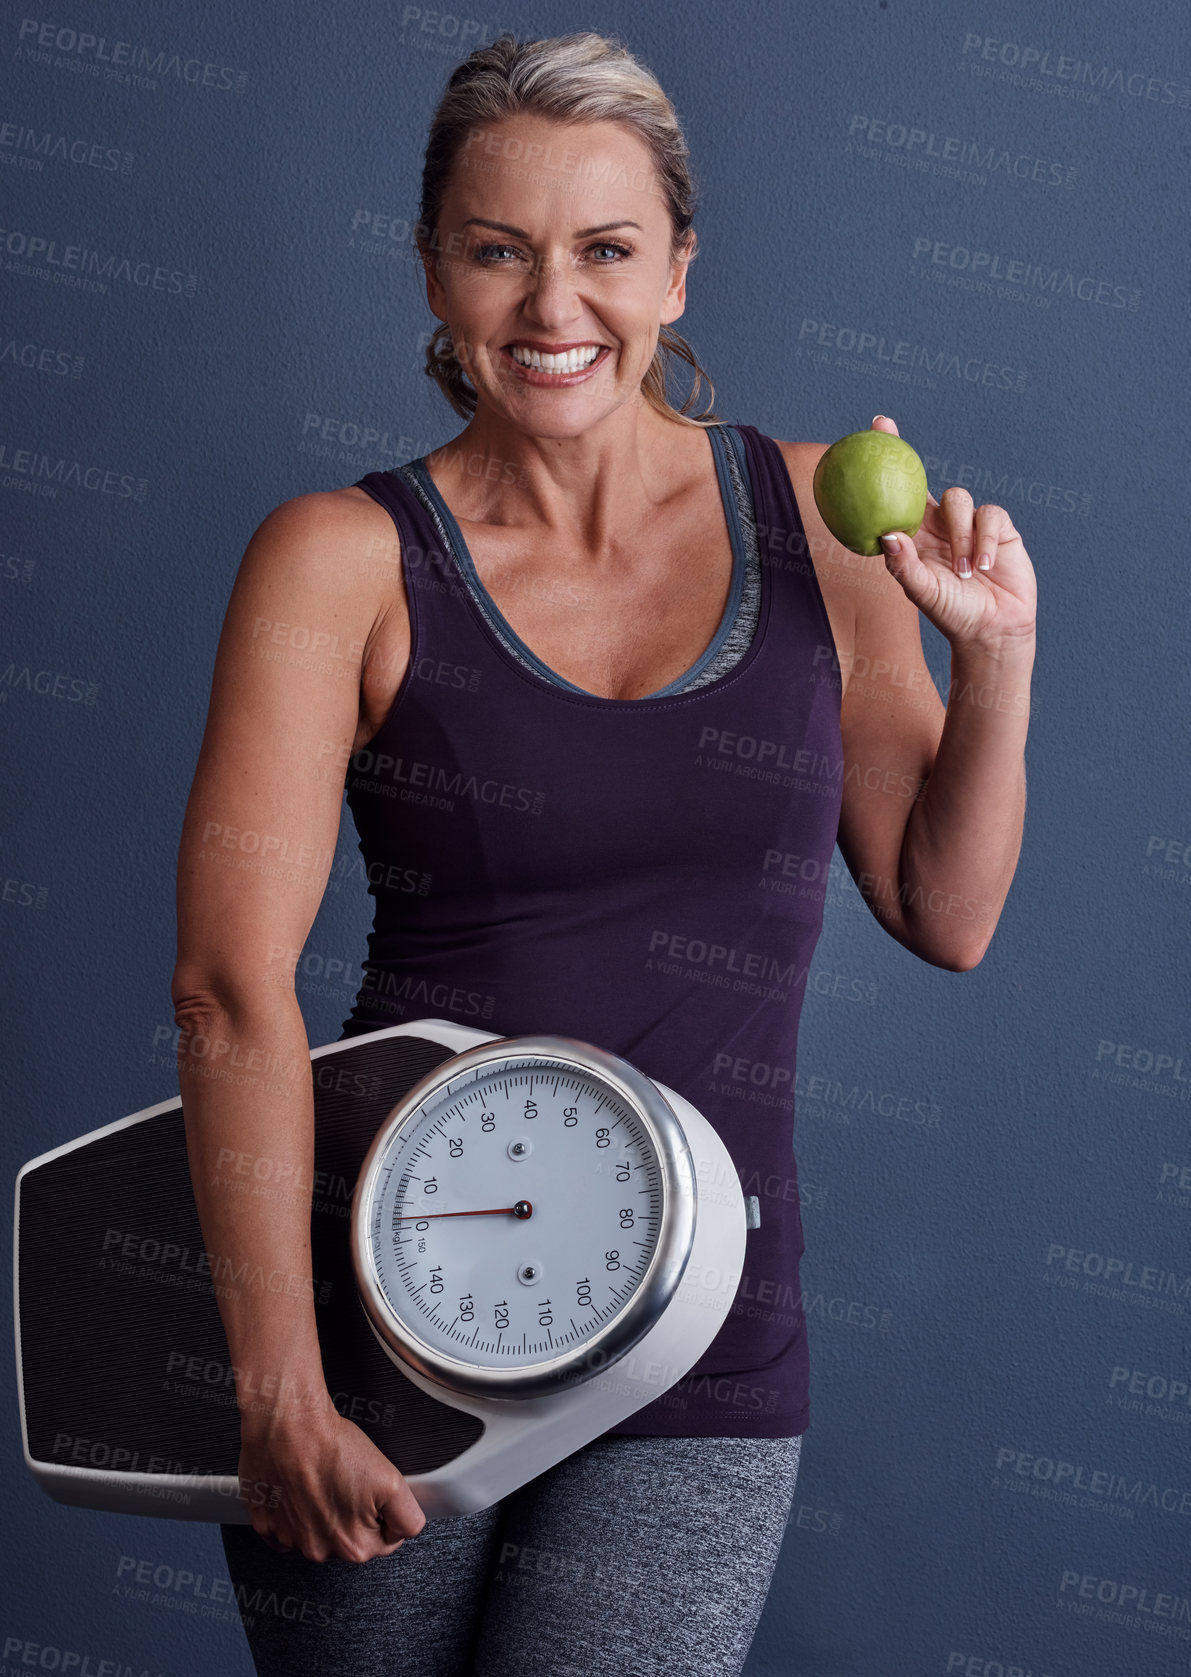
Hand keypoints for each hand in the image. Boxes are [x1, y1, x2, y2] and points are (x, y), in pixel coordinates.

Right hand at [237, 1392, 427, 1562]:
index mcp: (354, 1546)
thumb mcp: (392, 1480)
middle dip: (354, 1514)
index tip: (372, 1493)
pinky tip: (299, 1488)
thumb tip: (406, 1530)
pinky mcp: (265, 1525)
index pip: (385, 1540)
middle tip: (347, 1481)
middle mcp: (320, 1551)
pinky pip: (287, 1527)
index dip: (384, 1512)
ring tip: (322, 1479)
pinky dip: (294, 1512)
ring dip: (323, 1512)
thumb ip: (407, 1515)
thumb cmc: (331, 1446)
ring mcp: (290, 1540)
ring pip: (319, 1532)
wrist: (289, 1424)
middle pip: (351, 1539)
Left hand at [870, 415, 1036, 654]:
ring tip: (965, 571)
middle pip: (922, 477)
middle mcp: (939, 524)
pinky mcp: (999, 528)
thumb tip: (887, 534)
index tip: (867, 433)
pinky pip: (990, 516)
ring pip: (959, 500)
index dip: (882, 466)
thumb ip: (904, 565)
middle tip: (884, 429)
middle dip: (901, 449)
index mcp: (915, 536)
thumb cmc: (952, 614)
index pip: (893, 495)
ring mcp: (969, 523)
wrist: (992, 630)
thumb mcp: (923, 592)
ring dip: (960, 536)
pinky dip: (984, 540)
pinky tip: (982, 566)